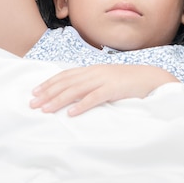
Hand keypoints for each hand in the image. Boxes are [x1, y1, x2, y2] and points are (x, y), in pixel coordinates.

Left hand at [30, 64, 178, 115]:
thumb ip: (92, 83)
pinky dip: (82, 105)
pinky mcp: (114, 89)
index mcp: (92, 69)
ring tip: (46, 109)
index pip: (66, 75)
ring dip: (59, 100)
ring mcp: (104, 80)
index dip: (49, 83)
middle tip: (33, 104)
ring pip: (76, 90)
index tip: (35, 92)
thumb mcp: (106, 79)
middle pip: (66, 82)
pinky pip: (95, 98)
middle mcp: (95, 72)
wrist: (150, 77)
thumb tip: (75, 94)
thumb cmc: (128, 81)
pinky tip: (72, 113)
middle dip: (48, 93)